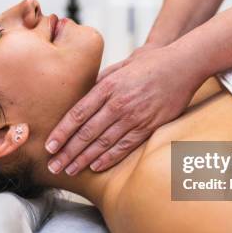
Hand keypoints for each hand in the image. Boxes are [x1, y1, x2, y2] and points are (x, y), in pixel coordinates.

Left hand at [44, 45, 200, 174]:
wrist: (182, 65)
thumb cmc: (150, 63)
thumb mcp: (119, 66)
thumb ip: (101, 83)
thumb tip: (83, 96)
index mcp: (107, 86)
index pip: (77, 114)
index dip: (61, 132)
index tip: (49, 146)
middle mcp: (118, 103)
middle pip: (86, 133)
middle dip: (67, 152)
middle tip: (53, 166)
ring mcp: (134, 117)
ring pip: (103, 143)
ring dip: (83, 159)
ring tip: (69, 170)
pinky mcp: (149, 126)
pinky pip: (125, 146)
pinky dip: (109, 158)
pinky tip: (95, 167)